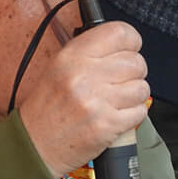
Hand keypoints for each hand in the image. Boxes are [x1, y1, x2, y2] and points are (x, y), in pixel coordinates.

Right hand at [17, 21, 148, 178]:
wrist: (35, 145)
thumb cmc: (48, 108)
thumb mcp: (59, 68)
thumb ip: (90, 53)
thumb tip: (124, 45)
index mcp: (72, 56)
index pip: (120, 33)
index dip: (132, 42)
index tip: (130, 50)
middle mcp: (84, 75)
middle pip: (136, 62)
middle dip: (134, 73)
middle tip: (120, 82)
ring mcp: (97, 101)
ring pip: (142, 88)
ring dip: (135, 95)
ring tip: (117, 101)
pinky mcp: (107, 125)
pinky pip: (140, 111)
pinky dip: (133, 114)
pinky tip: (116, 115)